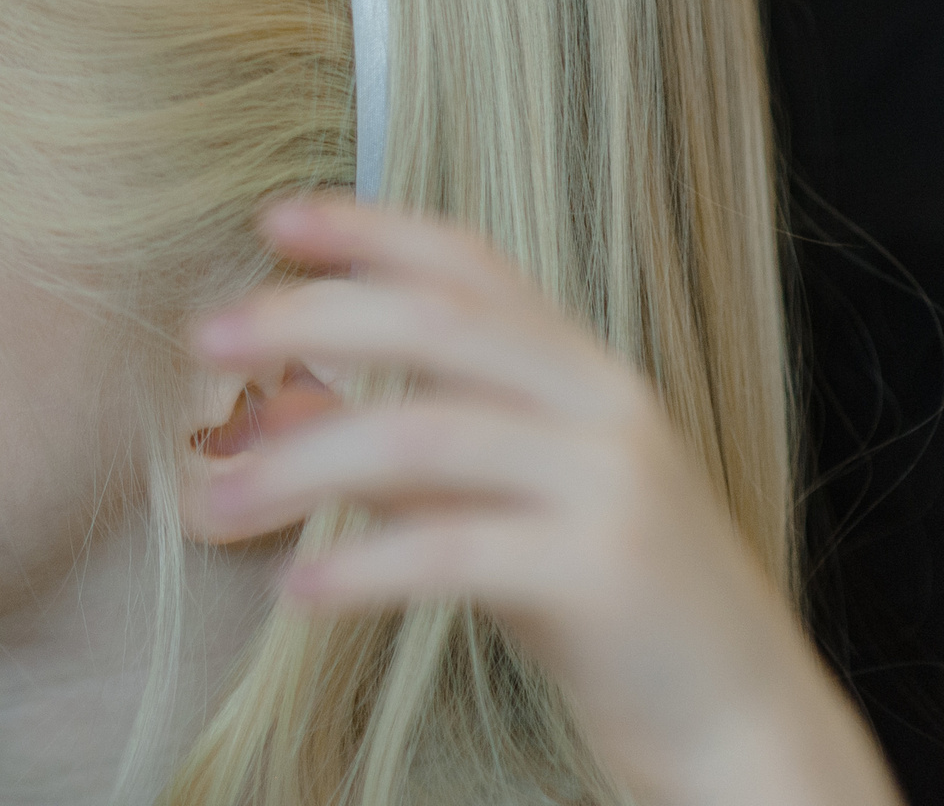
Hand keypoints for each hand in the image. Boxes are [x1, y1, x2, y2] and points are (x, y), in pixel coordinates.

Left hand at [184, 197, 899, 805]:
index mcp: (580, 369)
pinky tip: (295, 589)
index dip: (367, 230)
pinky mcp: (605, 573)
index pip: (467, 263)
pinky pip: (455, 552)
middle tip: (203, 338)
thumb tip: (273, 400)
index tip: (269, 219)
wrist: (745, 729)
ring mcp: (610, 482)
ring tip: (211, 505)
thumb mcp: (495, 504)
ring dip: (298, 465)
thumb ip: (399, 446)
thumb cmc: (603, 606)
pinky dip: (362, 564)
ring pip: (424, 436)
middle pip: (433, 324)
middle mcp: (602, 402)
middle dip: (306, 318)